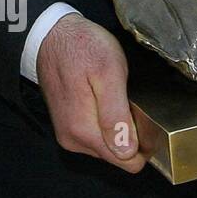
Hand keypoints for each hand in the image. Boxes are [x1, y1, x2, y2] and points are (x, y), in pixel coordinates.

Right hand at [36, 14, 145, 173]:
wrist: (51, 36)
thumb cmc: (82, 48)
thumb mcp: (109, 73)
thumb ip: (116, 115)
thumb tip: (127, 152)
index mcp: (85, 132)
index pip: (128, 162)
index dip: (144, 143)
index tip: (143, 116)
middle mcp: (74, 140)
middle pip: (119, 155)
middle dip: (130, 132)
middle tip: (127, 98)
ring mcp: (68, 134)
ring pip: (109, 146)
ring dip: (118, 125)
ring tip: (113, 94)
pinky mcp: (67, 126)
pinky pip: (97, 135)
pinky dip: (106, 121)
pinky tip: (104, 97)